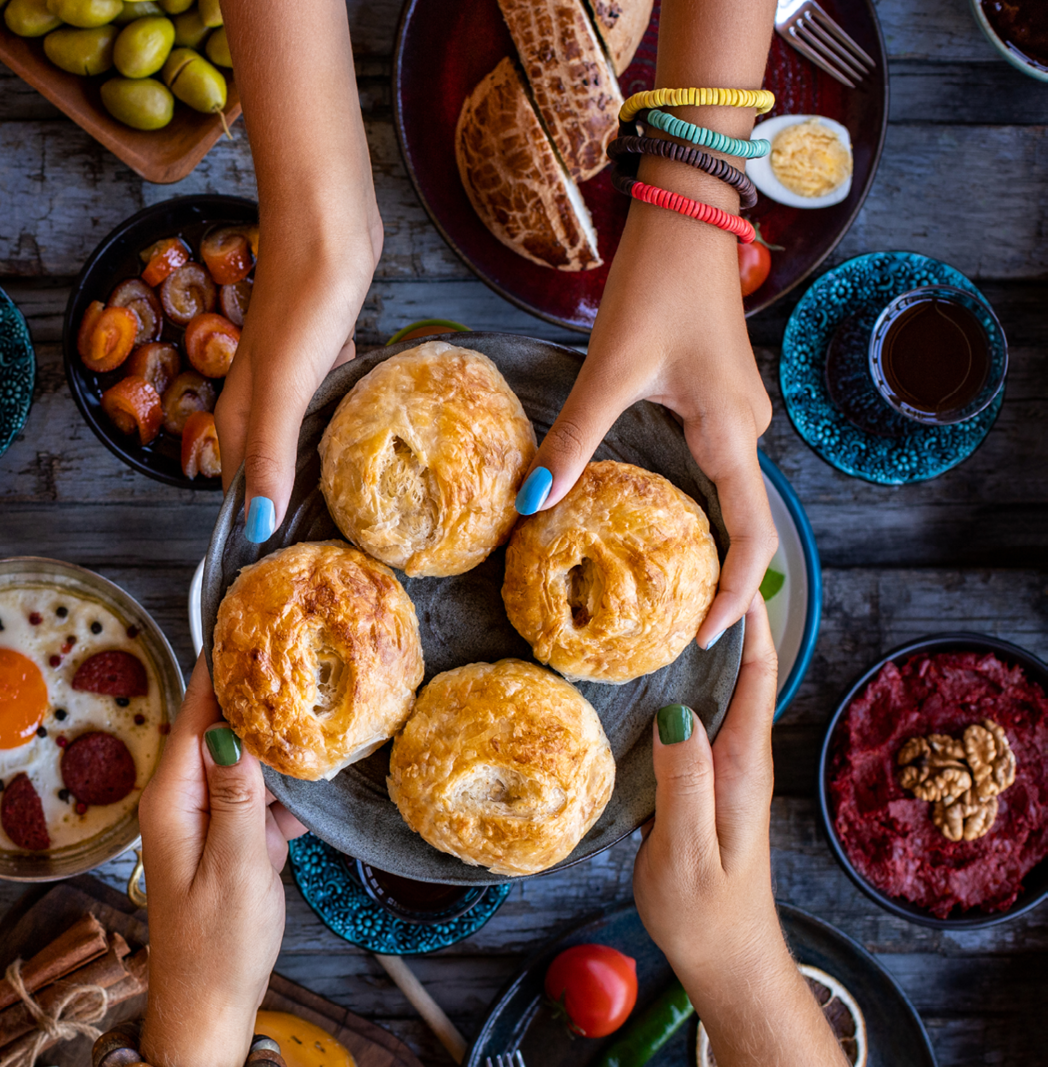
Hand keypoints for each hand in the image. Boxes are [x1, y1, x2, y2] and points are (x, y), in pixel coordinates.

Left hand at [136, 664, 300, 1066]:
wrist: (208, 1010)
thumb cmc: (217, 947)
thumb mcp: (236, 867)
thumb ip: (237, 795)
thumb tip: (229, 726)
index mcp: (172, 797)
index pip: (194, 710)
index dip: (221, 663)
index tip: (251, 616)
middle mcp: (181, 799)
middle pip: (217, 725)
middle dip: (257, 692)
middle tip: (304, 647)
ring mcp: (204, 819)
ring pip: (242, 759)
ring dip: (277, 741)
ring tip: (321, 700)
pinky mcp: (228, 841)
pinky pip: (255, 797)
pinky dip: (284, 788)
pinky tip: (318, 781)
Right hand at [213, 242, 374, 541]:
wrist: (327, 219)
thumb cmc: (304, 295)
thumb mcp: (287, 385)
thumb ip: (272, 456)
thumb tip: (258, 527)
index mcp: (245, 412)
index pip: (239, 490)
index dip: (253, 531)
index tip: (277, 575)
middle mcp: (264, 399)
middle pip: (268, 470)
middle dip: (285, 511)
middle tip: (322, 557)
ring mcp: (295, 375)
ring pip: (300, 440)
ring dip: (315, 473)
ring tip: (347, 515)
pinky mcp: (328, 352)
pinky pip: (330, 409)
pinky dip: (343, 432)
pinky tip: (368, 445)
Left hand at [522, 207, 776, 649]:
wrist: (685, 216)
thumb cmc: (656, 285)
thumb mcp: (609, 370)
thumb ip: (573, 439)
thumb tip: (529, 506)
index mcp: (731, 431)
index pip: (750, 533)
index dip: (733, 593)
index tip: (703, 638)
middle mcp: (746, 429)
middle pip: (743, 523)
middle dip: (718, 580)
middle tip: (677, 633)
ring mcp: (736, 413)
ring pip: (726, 496)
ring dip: (704, 545)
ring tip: (667, 596)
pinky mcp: (716, 397)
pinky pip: (711, 469)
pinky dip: (690, 506)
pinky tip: (653, 526)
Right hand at [633, 594, 778, 990]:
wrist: (728, 963)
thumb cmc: (706, 914)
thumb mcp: (687, 849)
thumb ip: (685, 783)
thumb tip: (678, 712)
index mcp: (742, 765)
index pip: (756, 673)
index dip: (745, 617)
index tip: (722, 564)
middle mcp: (739, 759)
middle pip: (740, 670)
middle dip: (718, 616)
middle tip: (679, 563)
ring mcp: (722, 773)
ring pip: (715, 692)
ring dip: (695, 648)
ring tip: (656, 603)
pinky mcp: (702, 787)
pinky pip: (694, 719)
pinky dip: (676, 686)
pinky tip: (642, 677)